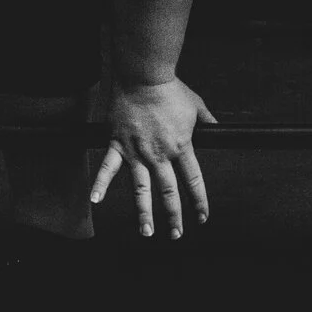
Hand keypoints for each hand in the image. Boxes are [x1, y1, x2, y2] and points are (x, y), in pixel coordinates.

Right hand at [90, 78, 216, 239]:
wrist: (144, 76)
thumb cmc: (171, 89)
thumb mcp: (196, 106)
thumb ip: (207, 121)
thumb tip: (217, 127)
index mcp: (182, 146)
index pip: (193, 181)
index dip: (199, 201)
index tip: (202, 218)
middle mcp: (160, 154)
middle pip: (169, 192)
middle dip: (174, 216)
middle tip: (177, 234)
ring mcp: (137, 151)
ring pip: (141, 189)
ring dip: (144, 213)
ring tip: (147, 232)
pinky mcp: (118, 144)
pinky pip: (108, 168)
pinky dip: (101, 184)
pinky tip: (95, 201)